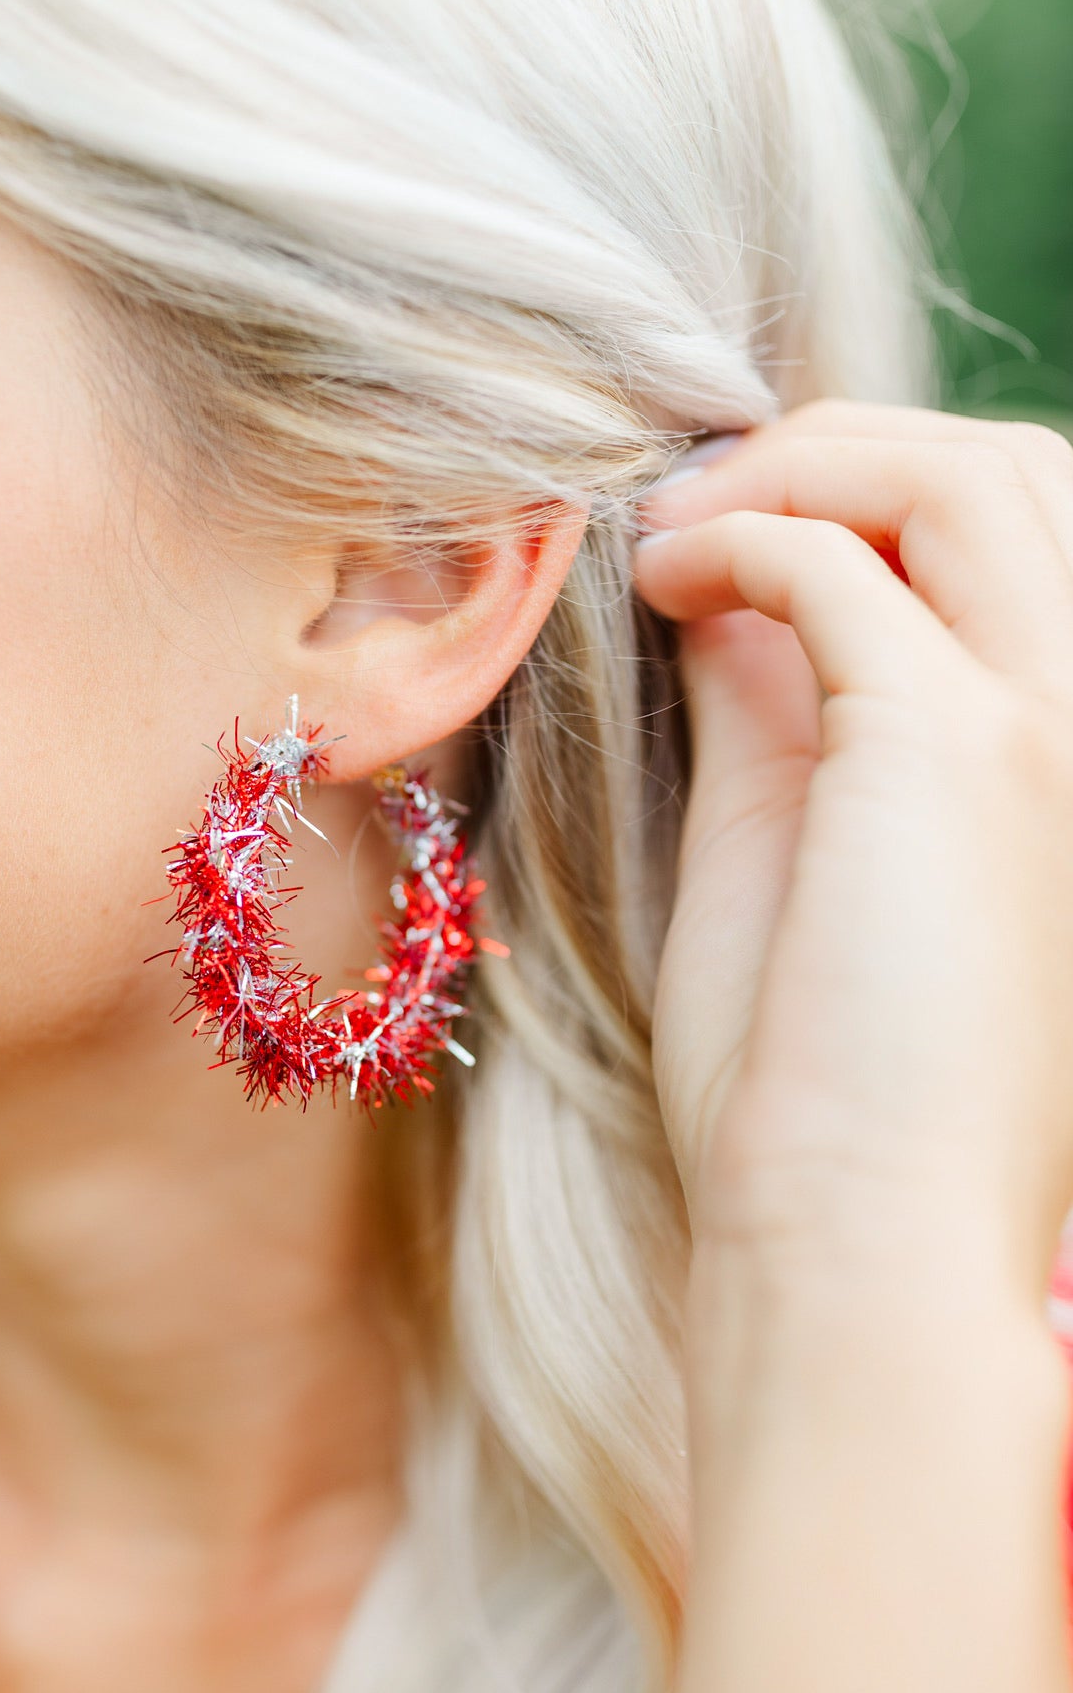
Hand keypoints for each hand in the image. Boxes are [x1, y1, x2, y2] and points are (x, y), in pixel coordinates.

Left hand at [635, 403, 1072, 1312]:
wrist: (856, 1244)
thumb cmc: (816, 1092)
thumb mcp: (800, 854)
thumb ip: (786, 707)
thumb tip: (728, 582)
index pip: (1029, 532)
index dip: (881, 489)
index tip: (735, 519)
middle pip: (1016, 472)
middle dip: (847, 448)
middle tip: (695, 501)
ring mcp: (1056, 723)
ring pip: (965, 475)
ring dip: (800, 467)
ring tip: (671, 529)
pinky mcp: (959, 747)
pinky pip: (842, 562)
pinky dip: (738, 540)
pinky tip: (658, 583)